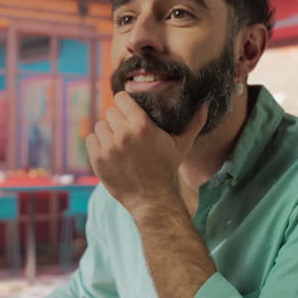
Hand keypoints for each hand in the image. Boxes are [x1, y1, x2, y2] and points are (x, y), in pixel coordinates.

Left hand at [86, 91, 207, 217]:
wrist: (152, 199)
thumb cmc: (167, 169)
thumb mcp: (182, 145)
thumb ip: (194, 122)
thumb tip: (206, 103)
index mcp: (142, 125)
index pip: (121, 98)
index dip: (125, 104)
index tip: (128, 112)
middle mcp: (124, 134)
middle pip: (110, 112)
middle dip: (117, 120)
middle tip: (125, 132)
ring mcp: (109, 147)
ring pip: (100, 126)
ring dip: (107, 132)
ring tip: (118, 143)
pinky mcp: (98, 159)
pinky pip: (91, 140)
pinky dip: (97, 144)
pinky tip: (109, 152)